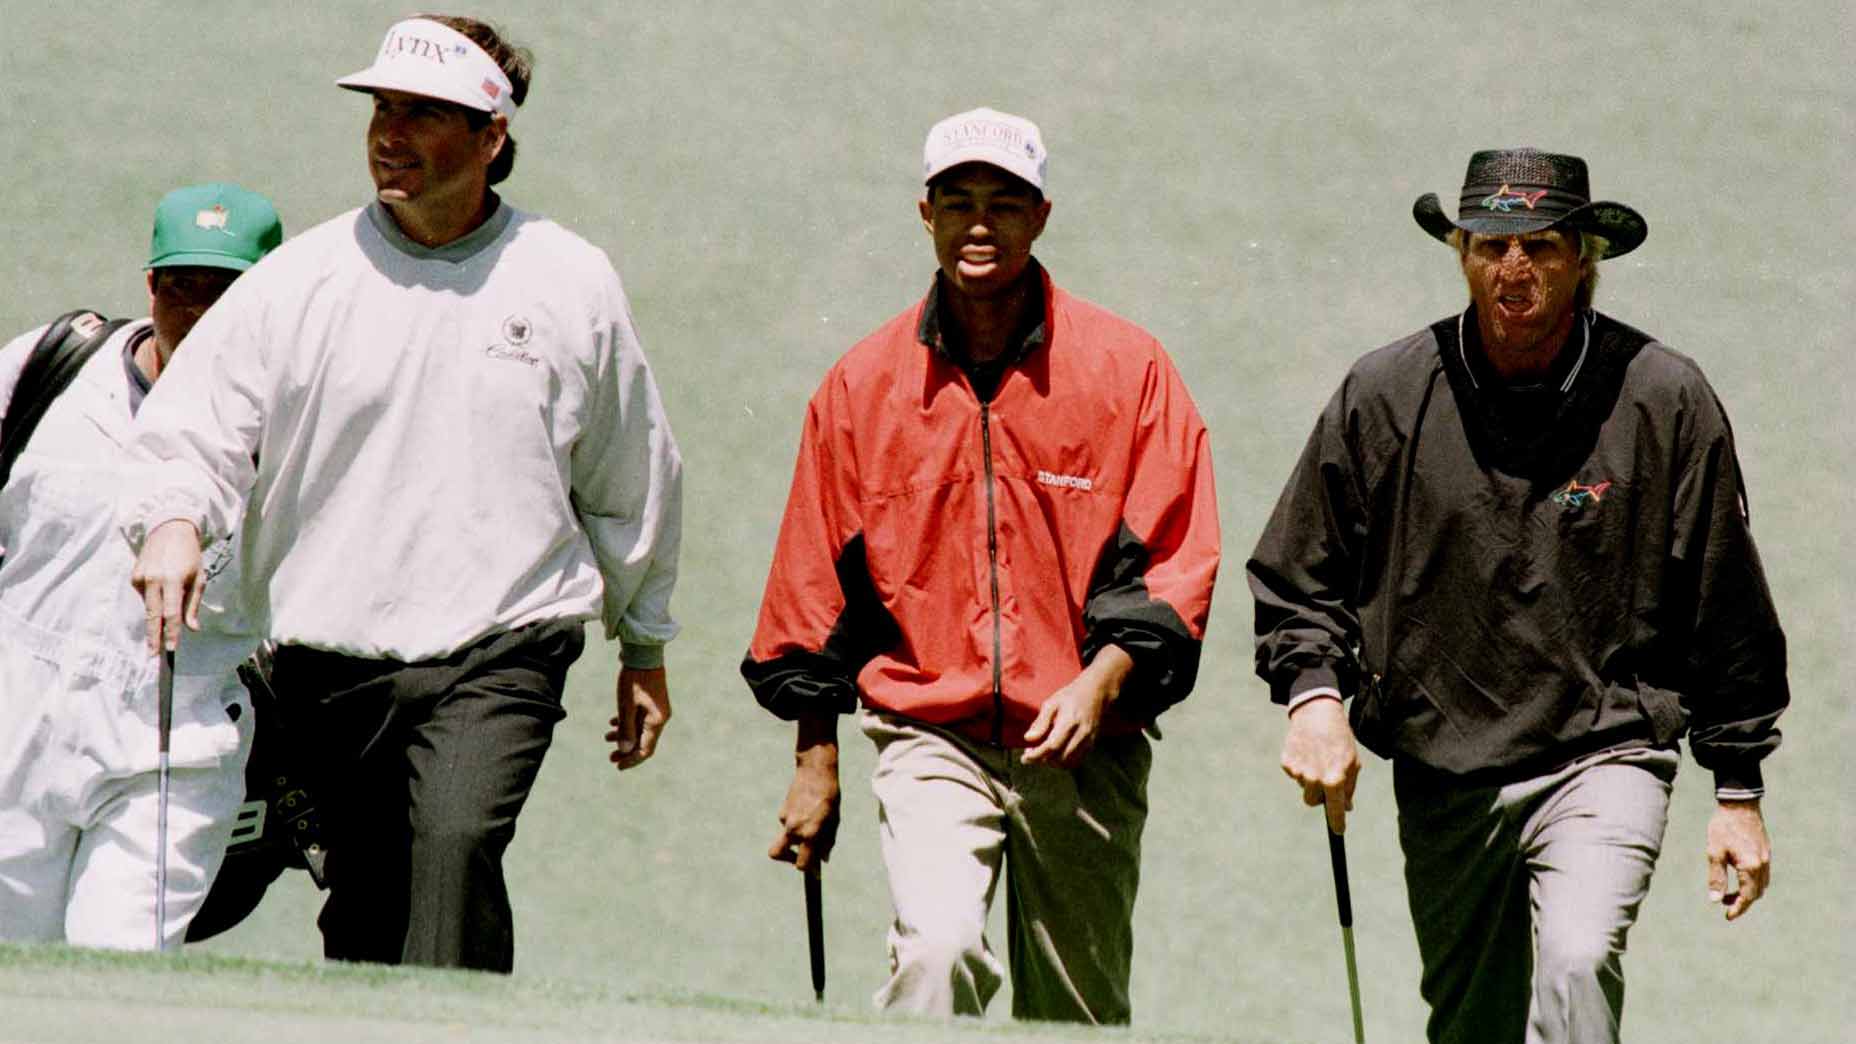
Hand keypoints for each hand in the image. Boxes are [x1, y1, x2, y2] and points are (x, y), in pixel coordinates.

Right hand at [130, 519, 203, 653]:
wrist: (169, 530)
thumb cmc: (189, 556)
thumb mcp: (199, 578)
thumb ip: (193, 604)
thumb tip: (192, 628)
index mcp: (172, 580)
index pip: (171, 613)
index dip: (170, 633)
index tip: (170, 649)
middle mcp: (153, 579)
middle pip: (152, 615)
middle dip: (153, 637)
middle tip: (153, 655)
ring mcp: (141, 577)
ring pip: (149, 606)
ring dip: (156, 616)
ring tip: (166, 612)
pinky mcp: (134, 576)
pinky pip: (145, 596)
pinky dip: (154, 599)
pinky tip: (161, 588)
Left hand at [606, 665, 670, 769]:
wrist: (644, 655)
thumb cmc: (634, 680)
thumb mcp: (626, 706)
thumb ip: (626, 730)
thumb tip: (625, 751)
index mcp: (656, 721)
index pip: (645, 749)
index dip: (632, 760)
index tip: (617, 766)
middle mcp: (660, 718)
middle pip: (643, 741)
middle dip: (626, 750)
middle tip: (610, 757)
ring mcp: (657, 710)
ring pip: (640, 730)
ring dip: (625, 736)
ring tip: (607, 738)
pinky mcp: (652, 702)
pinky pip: (640, 719)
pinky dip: (627, 723)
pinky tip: (613, 722)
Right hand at [769, 719, 839, 872]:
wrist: (816, 770)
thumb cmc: (830, 795)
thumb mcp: (834, 820)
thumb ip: (827, 841)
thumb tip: (823, 859)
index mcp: (810, 833)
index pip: (802, 863)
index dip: (808, 870)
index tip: (814, 871)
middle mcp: (794, 828)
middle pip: (777, 854)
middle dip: (786, 859)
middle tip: (799, 856)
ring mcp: (786, 819)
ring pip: (787, 837)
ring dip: (798, 836)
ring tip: (814, 820)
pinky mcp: (782, 810)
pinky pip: (789, 823)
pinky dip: (797, 822)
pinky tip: (808, 809)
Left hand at [1024, 644, 1132, 768]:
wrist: (1096, 692)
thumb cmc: (1071, 695)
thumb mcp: (1052, 703)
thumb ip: (1040, 722)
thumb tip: (1028, 738)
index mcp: (1069, 721)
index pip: (1052, 746)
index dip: (1037, 755)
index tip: (1025, 758)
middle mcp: (1081, 733)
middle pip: (1060, 757)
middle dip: (1042, 759)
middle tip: (1030, 754)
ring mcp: (1088, 740)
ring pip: (1068, 762)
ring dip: (1052, 762)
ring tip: (1041, 754)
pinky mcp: (1091, 743)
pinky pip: (1076, 760)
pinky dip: (1063, 761)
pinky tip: (1054, 754)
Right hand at [1282, 695, 1358, 833]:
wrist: (1317, 712)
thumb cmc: (1340, 737)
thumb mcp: (1352, 761)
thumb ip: (1349, 787)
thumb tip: (1346, 807)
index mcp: (1334, 778)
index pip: (1335, 809)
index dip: (1337, 823)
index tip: (1338, 831)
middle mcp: (1315, 777)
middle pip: (1313, 801)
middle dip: (1319, 796)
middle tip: (1326, 779)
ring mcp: (1299, 770)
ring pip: (1304, 787)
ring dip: (1310, 779)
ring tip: (1317, 757)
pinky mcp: (1287, 762)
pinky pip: (1294, 774)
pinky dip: (1300, 767)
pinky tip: (1307, 751)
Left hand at [1706, 799, 1770, 920]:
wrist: (1740, 804)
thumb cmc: (1723, 827)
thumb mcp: (1714, 853)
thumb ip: (1716, 877)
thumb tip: (1715, 900)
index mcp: (1751, 867)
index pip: (1747, 896)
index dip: (1738, 909)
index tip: (1727, 916)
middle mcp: (1763, 865)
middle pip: (1756, 893)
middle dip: (1742, 902)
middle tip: (1725, 904)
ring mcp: (1767, 858)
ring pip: (1762, 885)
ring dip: (1748, 892)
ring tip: (1730, 892)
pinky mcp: (1766, 851)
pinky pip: (1763, 874)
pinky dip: (1753, 882)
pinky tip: (1739, 877)